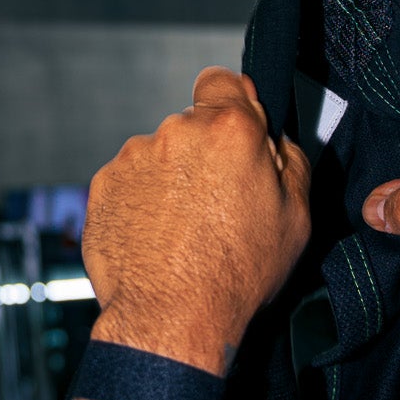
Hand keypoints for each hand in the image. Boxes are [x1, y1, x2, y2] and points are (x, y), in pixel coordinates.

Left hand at [83, 67, 311, 373]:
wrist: (170, 319)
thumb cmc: (234, 274)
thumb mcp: (296, 218)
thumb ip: (290, 162)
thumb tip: (276, 142)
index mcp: (229, 130)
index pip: (223, 80)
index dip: (230, 102)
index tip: (233, 129)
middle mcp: (176, 132)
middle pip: (192, 125)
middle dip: (205, 154)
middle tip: (219, 203)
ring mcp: (134, 157)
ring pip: (159, 155)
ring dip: (170, 180)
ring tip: (185, 231)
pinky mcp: (103, 185)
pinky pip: (129, 182)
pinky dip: (141, 202)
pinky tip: (157, 238)